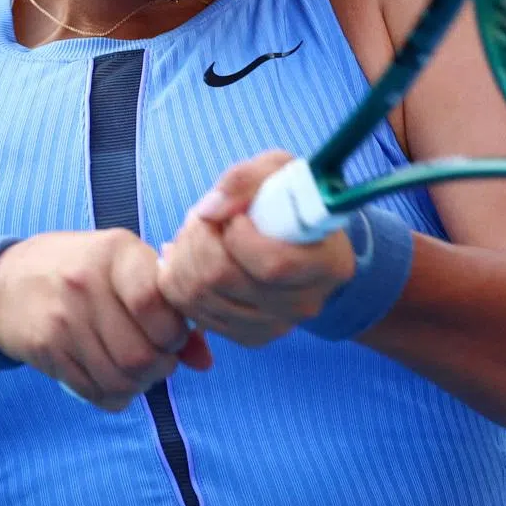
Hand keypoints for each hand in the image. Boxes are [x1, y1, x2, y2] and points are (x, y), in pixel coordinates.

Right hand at [0, 230, 213, 411]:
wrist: (5, 282)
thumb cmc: (82, 272)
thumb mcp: (124, 269)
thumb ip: (168, 307)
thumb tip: (204, 361)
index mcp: (116, 250)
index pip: (155, 302)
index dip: (174, 331)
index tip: (172, 334)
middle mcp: (87, 281)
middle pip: (141, 353)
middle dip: (160, 367)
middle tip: (157, 359)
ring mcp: (63, 316)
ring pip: (120, 379)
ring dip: (139, 385)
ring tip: (136, 370)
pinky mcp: (46, 347)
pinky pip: (94, 391)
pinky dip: (114, 396)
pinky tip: (111, 378)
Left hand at [156, 151, 355, 347]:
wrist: (299, 237)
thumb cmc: (291, 199)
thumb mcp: (278, 170)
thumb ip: (245, 179)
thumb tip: (209, 210)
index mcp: (328, 263)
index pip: (272, 264)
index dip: (238, 235)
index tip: (236, 215)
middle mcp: (304, 303)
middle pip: (224, 280)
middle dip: (198, 238)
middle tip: (203, 217)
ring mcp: (275, 325)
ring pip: (200, 296)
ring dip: (183, 255)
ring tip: (197, 232)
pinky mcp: (247, 336)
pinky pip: (191, 311)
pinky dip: (178, 279)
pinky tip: (190, 256)